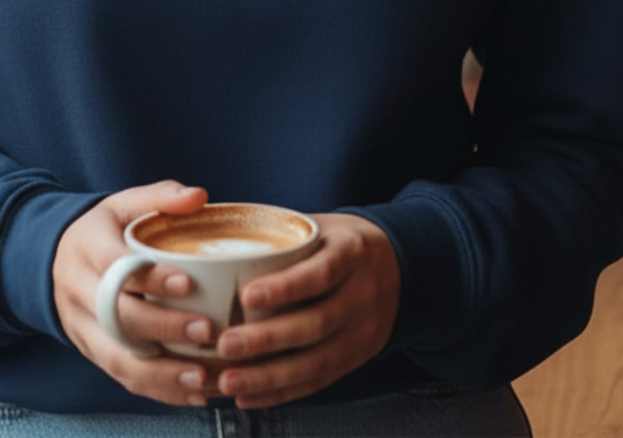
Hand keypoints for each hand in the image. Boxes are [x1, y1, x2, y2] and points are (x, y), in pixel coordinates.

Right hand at [53, 179, 220, 405]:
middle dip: (163, 327)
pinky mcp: (91, 353)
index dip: (150, 278)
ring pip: (117, 358)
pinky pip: (122, 378)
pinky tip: (192, 392)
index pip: (115, 266)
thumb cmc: (101, 231)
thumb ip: (160, 197)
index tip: (188, 283)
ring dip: (161, 373)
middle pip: (117, 318)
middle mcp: (79, 292)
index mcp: (87, 248)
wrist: (53, 261)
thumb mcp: (122, 204)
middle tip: (206, 329)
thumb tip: (200, 196)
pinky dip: (158, 390)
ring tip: (201, 376)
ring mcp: (82, 328)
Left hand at [212, 212, 399, 409]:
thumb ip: (283, 234)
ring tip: (230, 380)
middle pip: (316, 323)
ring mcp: (363, 332)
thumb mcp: (325, 226)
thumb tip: (220, 230)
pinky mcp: (356, 359)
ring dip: (270, 376)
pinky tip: (250, 396)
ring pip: (317, 361)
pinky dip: (283, 392)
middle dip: (268, 339)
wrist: (403, 267)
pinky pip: (319, 381)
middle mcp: (362, 296)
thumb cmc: (344, 243)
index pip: (320, 273)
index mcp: (352, 254)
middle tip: (226, 344)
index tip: (247, 296)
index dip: (286, 287)